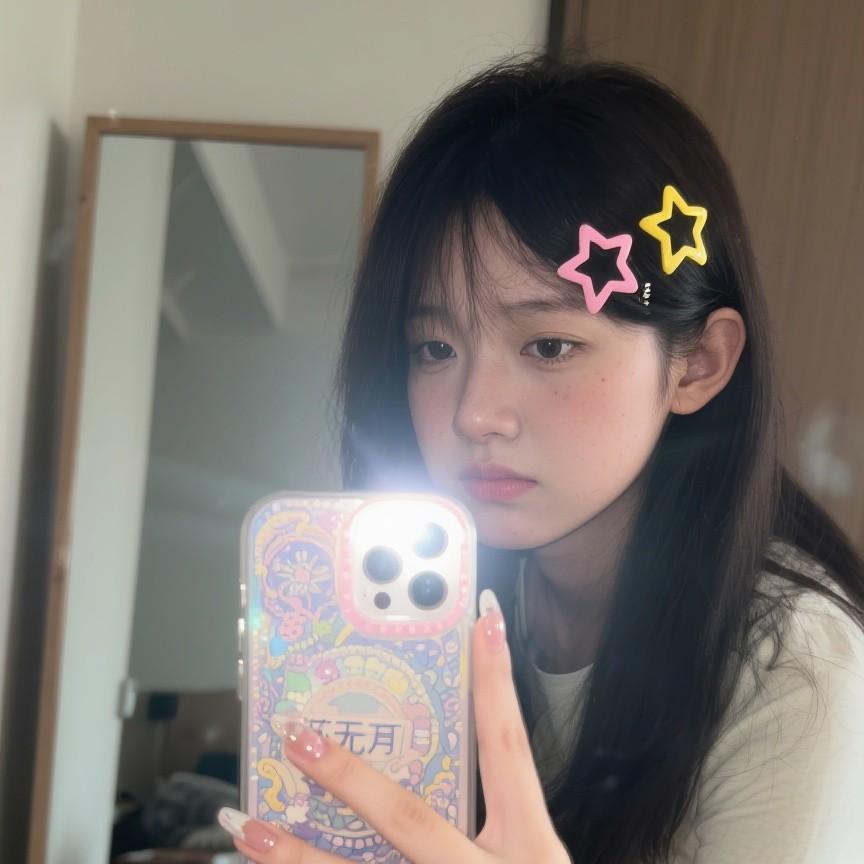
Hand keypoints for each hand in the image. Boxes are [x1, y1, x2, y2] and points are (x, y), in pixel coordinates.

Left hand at [219, 589, 569, 862]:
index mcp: (533, 853)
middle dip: (351, 776)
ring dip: (298, 859)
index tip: (480, 621)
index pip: (511, 749)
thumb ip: (496, 825)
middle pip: (411, 821)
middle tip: (297, 735)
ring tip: (245, 827)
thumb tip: (444, 770)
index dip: (497, 683)